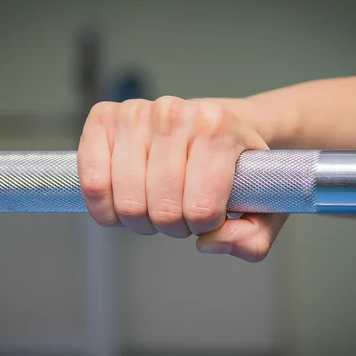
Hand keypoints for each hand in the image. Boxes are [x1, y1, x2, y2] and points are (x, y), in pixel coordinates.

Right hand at [77, 96, 287, 261]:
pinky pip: (90, 180)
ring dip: (139, 220)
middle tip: (180, 214)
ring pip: (126, 200)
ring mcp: (135, 112)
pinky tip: (120, 205)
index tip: (209, 215)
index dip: (203, 226)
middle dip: (171, 226)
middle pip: (162, 210)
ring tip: (155, 207)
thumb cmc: (236, 165)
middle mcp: (174, 112)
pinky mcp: (103, 117)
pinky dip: (103, 207)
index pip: (201, 209)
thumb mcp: (264, 205)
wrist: (216, 124)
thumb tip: (208, 243)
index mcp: (217, 127)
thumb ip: (253, 239)